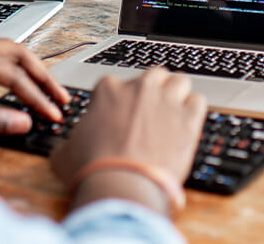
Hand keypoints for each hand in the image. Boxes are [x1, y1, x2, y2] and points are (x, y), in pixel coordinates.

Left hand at [0, 33, 69, 134]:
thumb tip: (24, 122)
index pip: (14, 74)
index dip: (36, 96)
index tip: (52, 114)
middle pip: (19, 53)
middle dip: (43, 76)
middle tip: (61, 98)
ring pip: (10, 51)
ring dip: (32, 70)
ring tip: (49, 91)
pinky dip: (16, 68)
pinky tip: (22, 82)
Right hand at [50, 67, 205, 214]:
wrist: (120, 186)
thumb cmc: (91, 170)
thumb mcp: (65, 153)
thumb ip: (68, 142)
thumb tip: (65, 148)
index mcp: (108, 89)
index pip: (119, 84)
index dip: (122, 101)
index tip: (123, 117)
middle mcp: (139, 88)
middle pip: (153, 76)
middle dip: (153, 91)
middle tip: (151, 113)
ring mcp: (166, 100)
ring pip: (180, 81)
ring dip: (177, 94)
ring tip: (173, 114)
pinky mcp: (188, 118)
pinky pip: (199, 101)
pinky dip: (194, 111)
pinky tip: (188, 125)